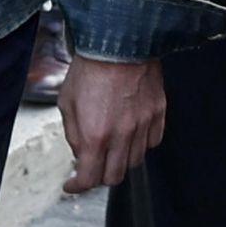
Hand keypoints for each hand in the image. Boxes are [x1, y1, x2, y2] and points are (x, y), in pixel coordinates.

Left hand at [58, 55, 164, 192]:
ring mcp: (143, 124)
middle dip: (100, 175)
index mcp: (95, 135)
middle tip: (93, 165)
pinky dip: (142, 143)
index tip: (73, 183)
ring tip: (112, 146)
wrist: (119, 40)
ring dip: (121, 160)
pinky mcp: (158, 112)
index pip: (89, 179)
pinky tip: (132, 133)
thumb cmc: (91, 66)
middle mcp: (122, 135)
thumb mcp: (67, 102)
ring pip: (135, 161)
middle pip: (115, 176)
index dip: (77, 186)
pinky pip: (153, 141)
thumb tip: (80, 152)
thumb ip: (74, 134)